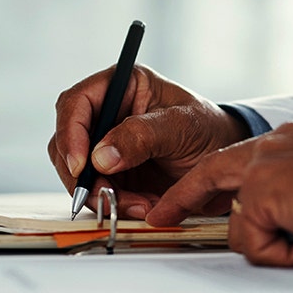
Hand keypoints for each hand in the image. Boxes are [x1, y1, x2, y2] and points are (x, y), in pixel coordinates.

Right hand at [48, 64, 249, 217]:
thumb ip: (142, 136)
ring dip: (102, 194)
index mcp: (121, 85)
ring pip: (78, 173)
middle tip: (107, 196)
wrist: (224, 160)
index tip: (82, 165)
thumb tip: (100, 157)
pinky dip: (114, 204)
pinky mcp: (112, 173)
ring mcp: (106, 145)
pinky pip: (97, 192)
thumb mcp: (181, 126)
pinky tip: (143, 207)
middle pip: (67, 142)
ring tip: (140, 204)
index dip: (71, 134)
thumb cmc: (208, 130)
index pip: (76, 103)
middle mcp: (107, 113)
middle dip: (83, 175)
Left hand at [146, 121, 292, 265]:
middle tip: (161, 217)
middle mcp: (277, 145)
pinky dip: (289, 255)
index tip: (189, 196)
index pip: (242, 160)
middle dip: (182, 199)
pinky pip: (257, 247)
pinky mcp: (261, 192)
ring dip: (282, 247)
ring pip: (242, 228)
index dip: (212, 182)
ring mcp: (264, 166)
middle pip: (212, 175)